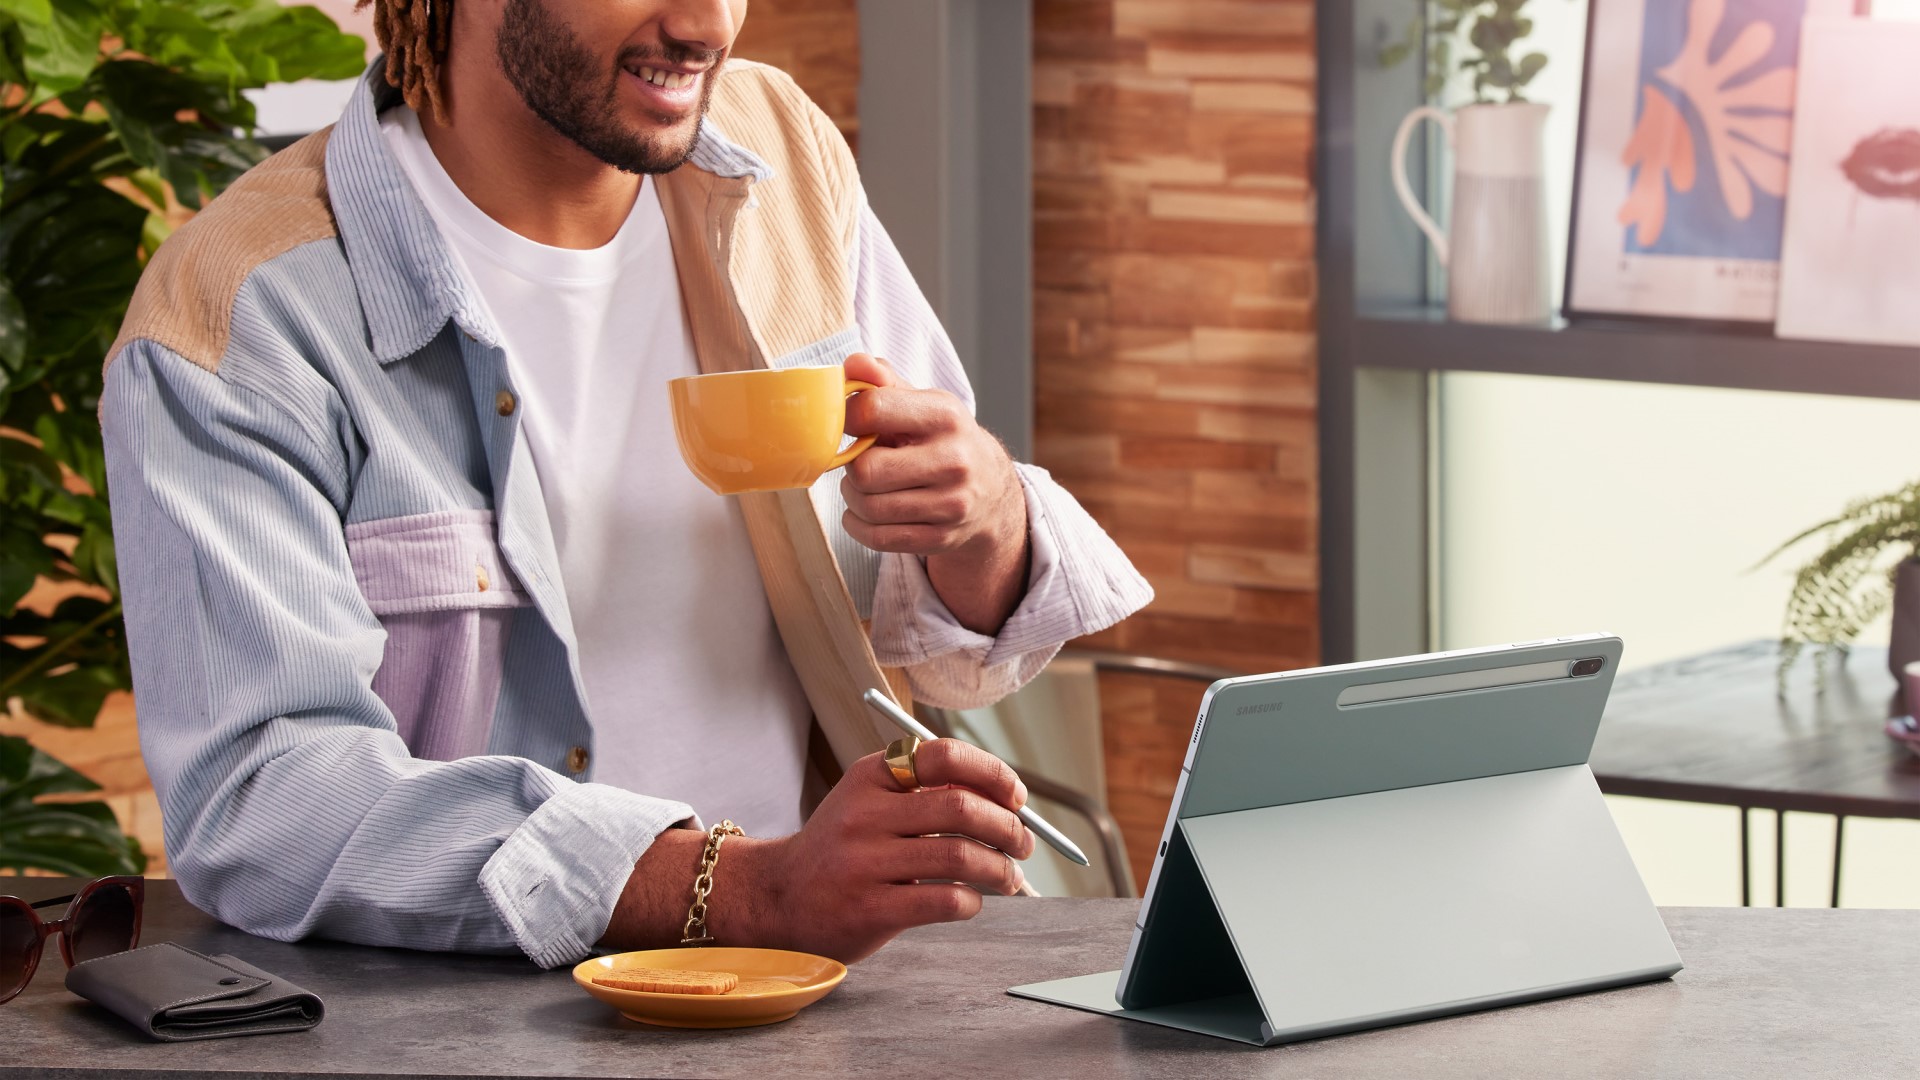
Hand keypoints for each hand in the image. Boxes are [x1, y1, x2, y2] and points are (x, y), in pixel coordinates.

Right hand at [724, 739, 1035, 962]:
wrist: (778, 897)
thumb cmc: (843, 848)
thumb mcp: (870, 801)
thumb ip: (925, 793)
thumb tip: (1006, 802)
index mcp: (870, 776)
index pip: (945, 756)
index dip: (993, 774)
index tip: (1016, 798)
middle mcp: (864, 813)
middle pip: (960, 807)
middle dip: (1008, 826)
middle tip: (1023, 843)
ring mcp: (865, 863)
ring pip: (960, 857)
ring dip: (999, 868)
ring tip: (1008, 876)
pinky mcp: (870, 909)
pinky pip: (944, 901)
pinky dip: (972, 902)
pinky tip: (971, 901)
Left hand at [840, 353, 1029, 633]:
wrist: (992, 490)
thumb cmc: (943, 440)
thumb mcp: (922, 403)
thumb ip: (883, 382)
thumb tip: (853, 365)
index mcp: (945, 416)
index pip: (872, 410)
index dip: (847, 417)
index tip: (849, 424)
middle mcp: (954, 460)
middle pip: (865, 470)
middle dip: (851, 467)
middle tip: (858, 461)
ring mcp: (951, 504)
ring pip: (867, 506)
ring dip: (852, 497)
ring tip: (863, 486)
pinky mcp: (941, 537)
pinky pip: (877, 538)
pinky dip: (858, 525)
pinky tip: (863, 513)